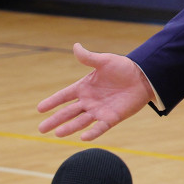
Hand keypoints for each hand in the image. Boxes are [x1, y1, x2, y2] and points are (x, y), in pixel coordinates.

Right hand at [36, 43, 153, 140]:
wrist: (144, 77)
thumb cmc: (123, 68)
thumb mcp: (105, 61)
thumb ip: (89, 57)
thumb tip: (76, 46)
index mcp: (84, 87)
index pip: (64, 96)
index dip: (52, 102)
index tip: (39, 109)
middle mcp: (89, 101)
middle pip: (68, 112)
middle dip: (55, 120)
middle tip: (41, 129)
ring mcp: (99, 110)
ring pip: (81, 121)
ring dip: (69, 128)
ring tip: (58, 134)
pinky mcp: (112, 118)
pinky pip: (100, 127)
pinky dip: (93, 133)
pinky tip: (83, 137)